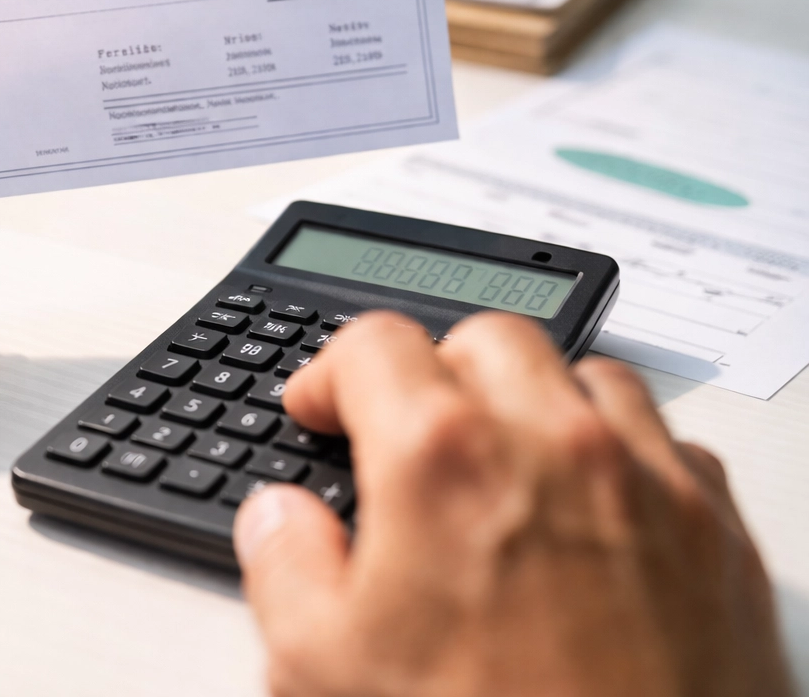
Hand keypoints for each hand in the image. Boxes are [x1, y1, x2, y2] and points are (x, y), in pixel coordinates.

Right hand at [233, 312, 791, 696]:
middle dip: (435, 373)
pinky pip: (671, 447)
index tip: (324, 408)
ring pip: (588, 377)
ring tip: (506, 468)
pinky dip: (623, 458)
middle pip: (486, 339)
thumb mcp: (320, 667)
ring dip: (536, 403)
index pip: (374, 343)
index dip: (331, 373)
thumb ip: (282, 564)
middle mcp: (556, 443)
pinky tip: (594, 516)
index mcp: (442, 456)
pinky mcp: (722, 536)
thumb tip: (280, 518)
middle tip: (408, 434)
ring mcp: (651, 482)